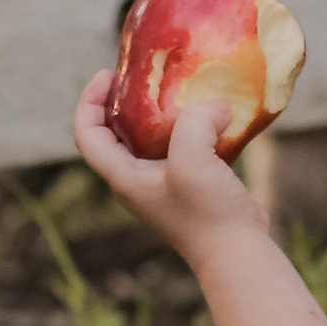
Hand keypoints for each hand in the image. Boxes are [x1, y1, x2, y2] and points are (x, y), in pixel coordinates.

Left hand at [71, 70, 267, 264]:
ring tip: (177, 85)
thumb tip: (214, 106)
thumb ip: (194, 120)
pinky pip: (180, 145)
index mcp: (124, 177)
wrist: (238, 252)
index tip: (108, 75)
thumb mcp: (192, 158)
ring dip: (159, 111)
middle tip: (143, 73)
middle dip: (123, 100)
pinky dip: (189, 124)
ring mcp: (164, 183)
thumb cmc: (207, 211)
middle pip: (115, 132)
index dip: (89, 101)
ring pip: (150, 137)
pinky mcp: (190, 183)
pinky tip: (211, 111)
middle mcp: (137, 180)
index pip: (88, 135)